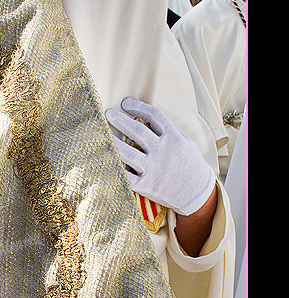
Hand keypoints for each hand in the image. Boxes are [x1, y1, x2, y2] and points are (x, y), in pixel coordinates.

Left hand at [105, 97, 215, 216]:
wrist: (197, 194)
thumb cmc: (191, 165)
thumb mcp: (187, 143)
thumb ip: (170, 130)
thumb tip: (149, 117)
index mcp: (174, 138)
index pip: (153, 115)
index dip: (138, 106)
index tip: (125, 103)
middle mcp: (162, 151)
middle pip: (136, 130)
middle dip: (120, 119)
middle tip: (108, 113)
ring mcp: (153, 168)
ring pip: (126, 152)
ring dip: (112, 141)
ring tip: (101, 133)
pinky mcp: (145, 185)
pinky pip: (124, 174)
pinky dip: (114, 166)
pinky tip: (105, 157)